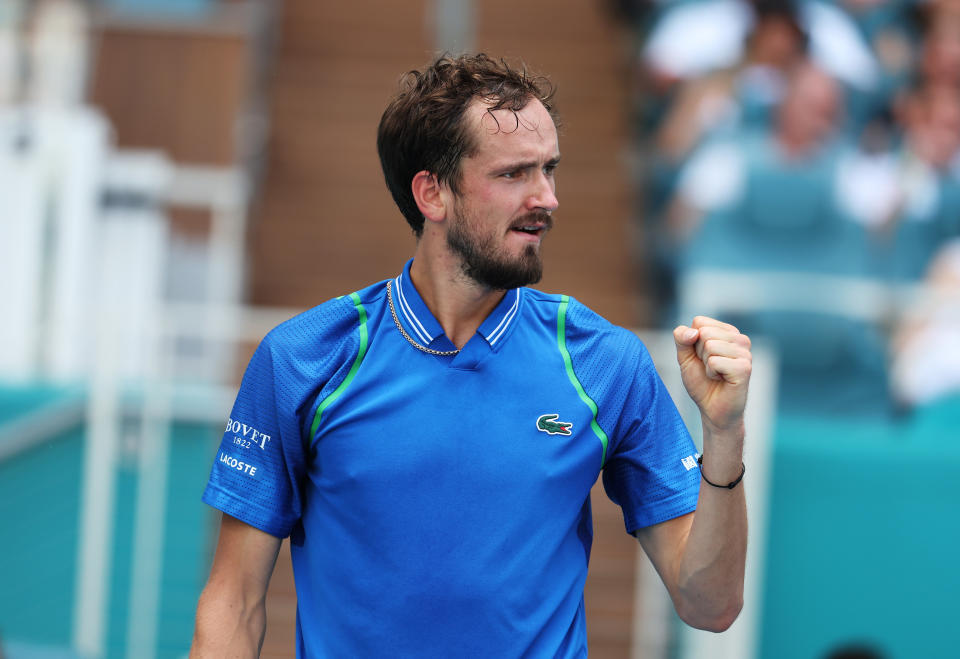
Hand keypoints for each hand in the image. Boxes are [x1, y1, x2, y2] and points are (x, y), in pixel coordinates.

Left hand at [673, 316, 751, 432]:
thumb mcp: (685, 357)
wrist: (712, 410)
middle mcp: (740, 339)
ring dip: (706, 364)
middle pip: (704, 332)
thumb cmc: (701, 382)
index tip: (702, 357)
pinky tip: (722, 380)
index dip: (693, 341)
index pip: (699, 321)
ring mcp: (745, 352)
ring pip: (709, 345)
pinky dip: (711, 373)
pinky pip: (714, 361)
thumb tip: (694, 332)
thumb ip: (682, 339)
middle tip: (709, 368)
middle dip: (699, 353)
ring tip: (716, 374)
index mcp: (727, 332)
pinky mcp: (744, 367)